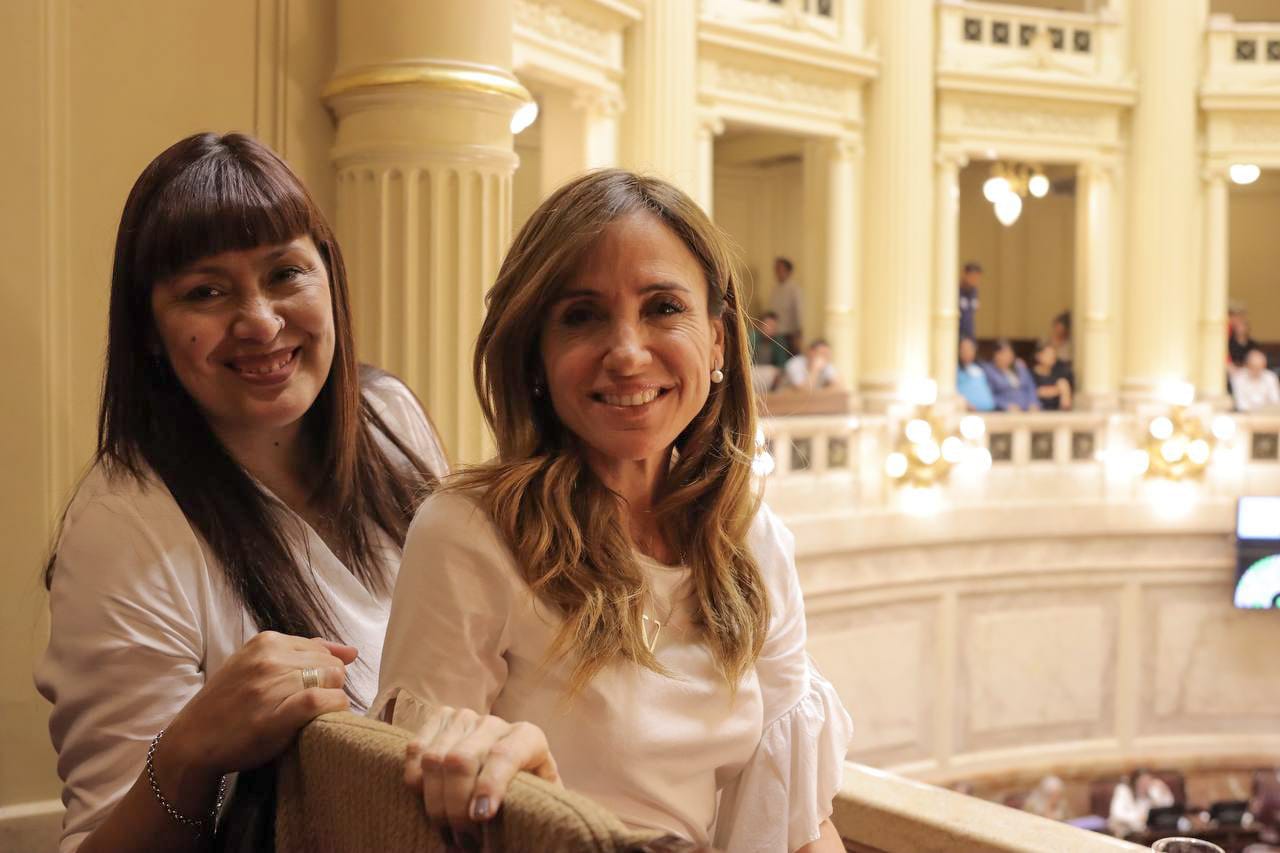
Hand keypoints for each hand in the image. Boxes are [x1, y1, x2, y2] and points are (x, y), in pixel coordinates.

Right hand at [164, 631, 355, 779]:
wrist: (192, 742)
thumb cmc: (228, 705)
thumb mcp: (257, 666)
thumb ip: (304, 653)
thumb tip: (351, 651)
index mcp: (265, 641)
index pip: (321, 650)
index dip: (322, 673)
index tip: (306, 692)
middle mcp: (269, 658)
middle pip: (331, 665)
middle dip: (329, 686)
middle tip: (309, 707)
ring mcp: (272, 686)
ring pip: (333, 681)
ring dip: (331, 700)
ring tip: (311, 716)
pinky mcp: (277, 714)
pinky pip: (324, 702)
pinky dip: (333, 709)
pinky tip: (322, 719)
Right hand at [403, 705, 559, 844]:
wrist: (509, 767)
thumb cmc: (526, 791)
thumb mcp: (540, 799)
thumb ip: (540, 808)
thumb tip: (547, 832)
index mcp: (528, 738)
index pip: (504, 755)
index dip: (490, 785)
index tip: (481, 817)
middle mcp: (495, 723)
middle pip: (461, 760)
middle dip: (455, 807)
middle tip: (462, 840)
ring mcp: (465, 718)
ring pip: (435, 758)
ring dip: (434, 802)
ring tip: (446, 830)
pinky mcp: (440, 719)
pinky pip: (416, 749)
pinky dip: (415, 780)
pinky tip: (426, 801)